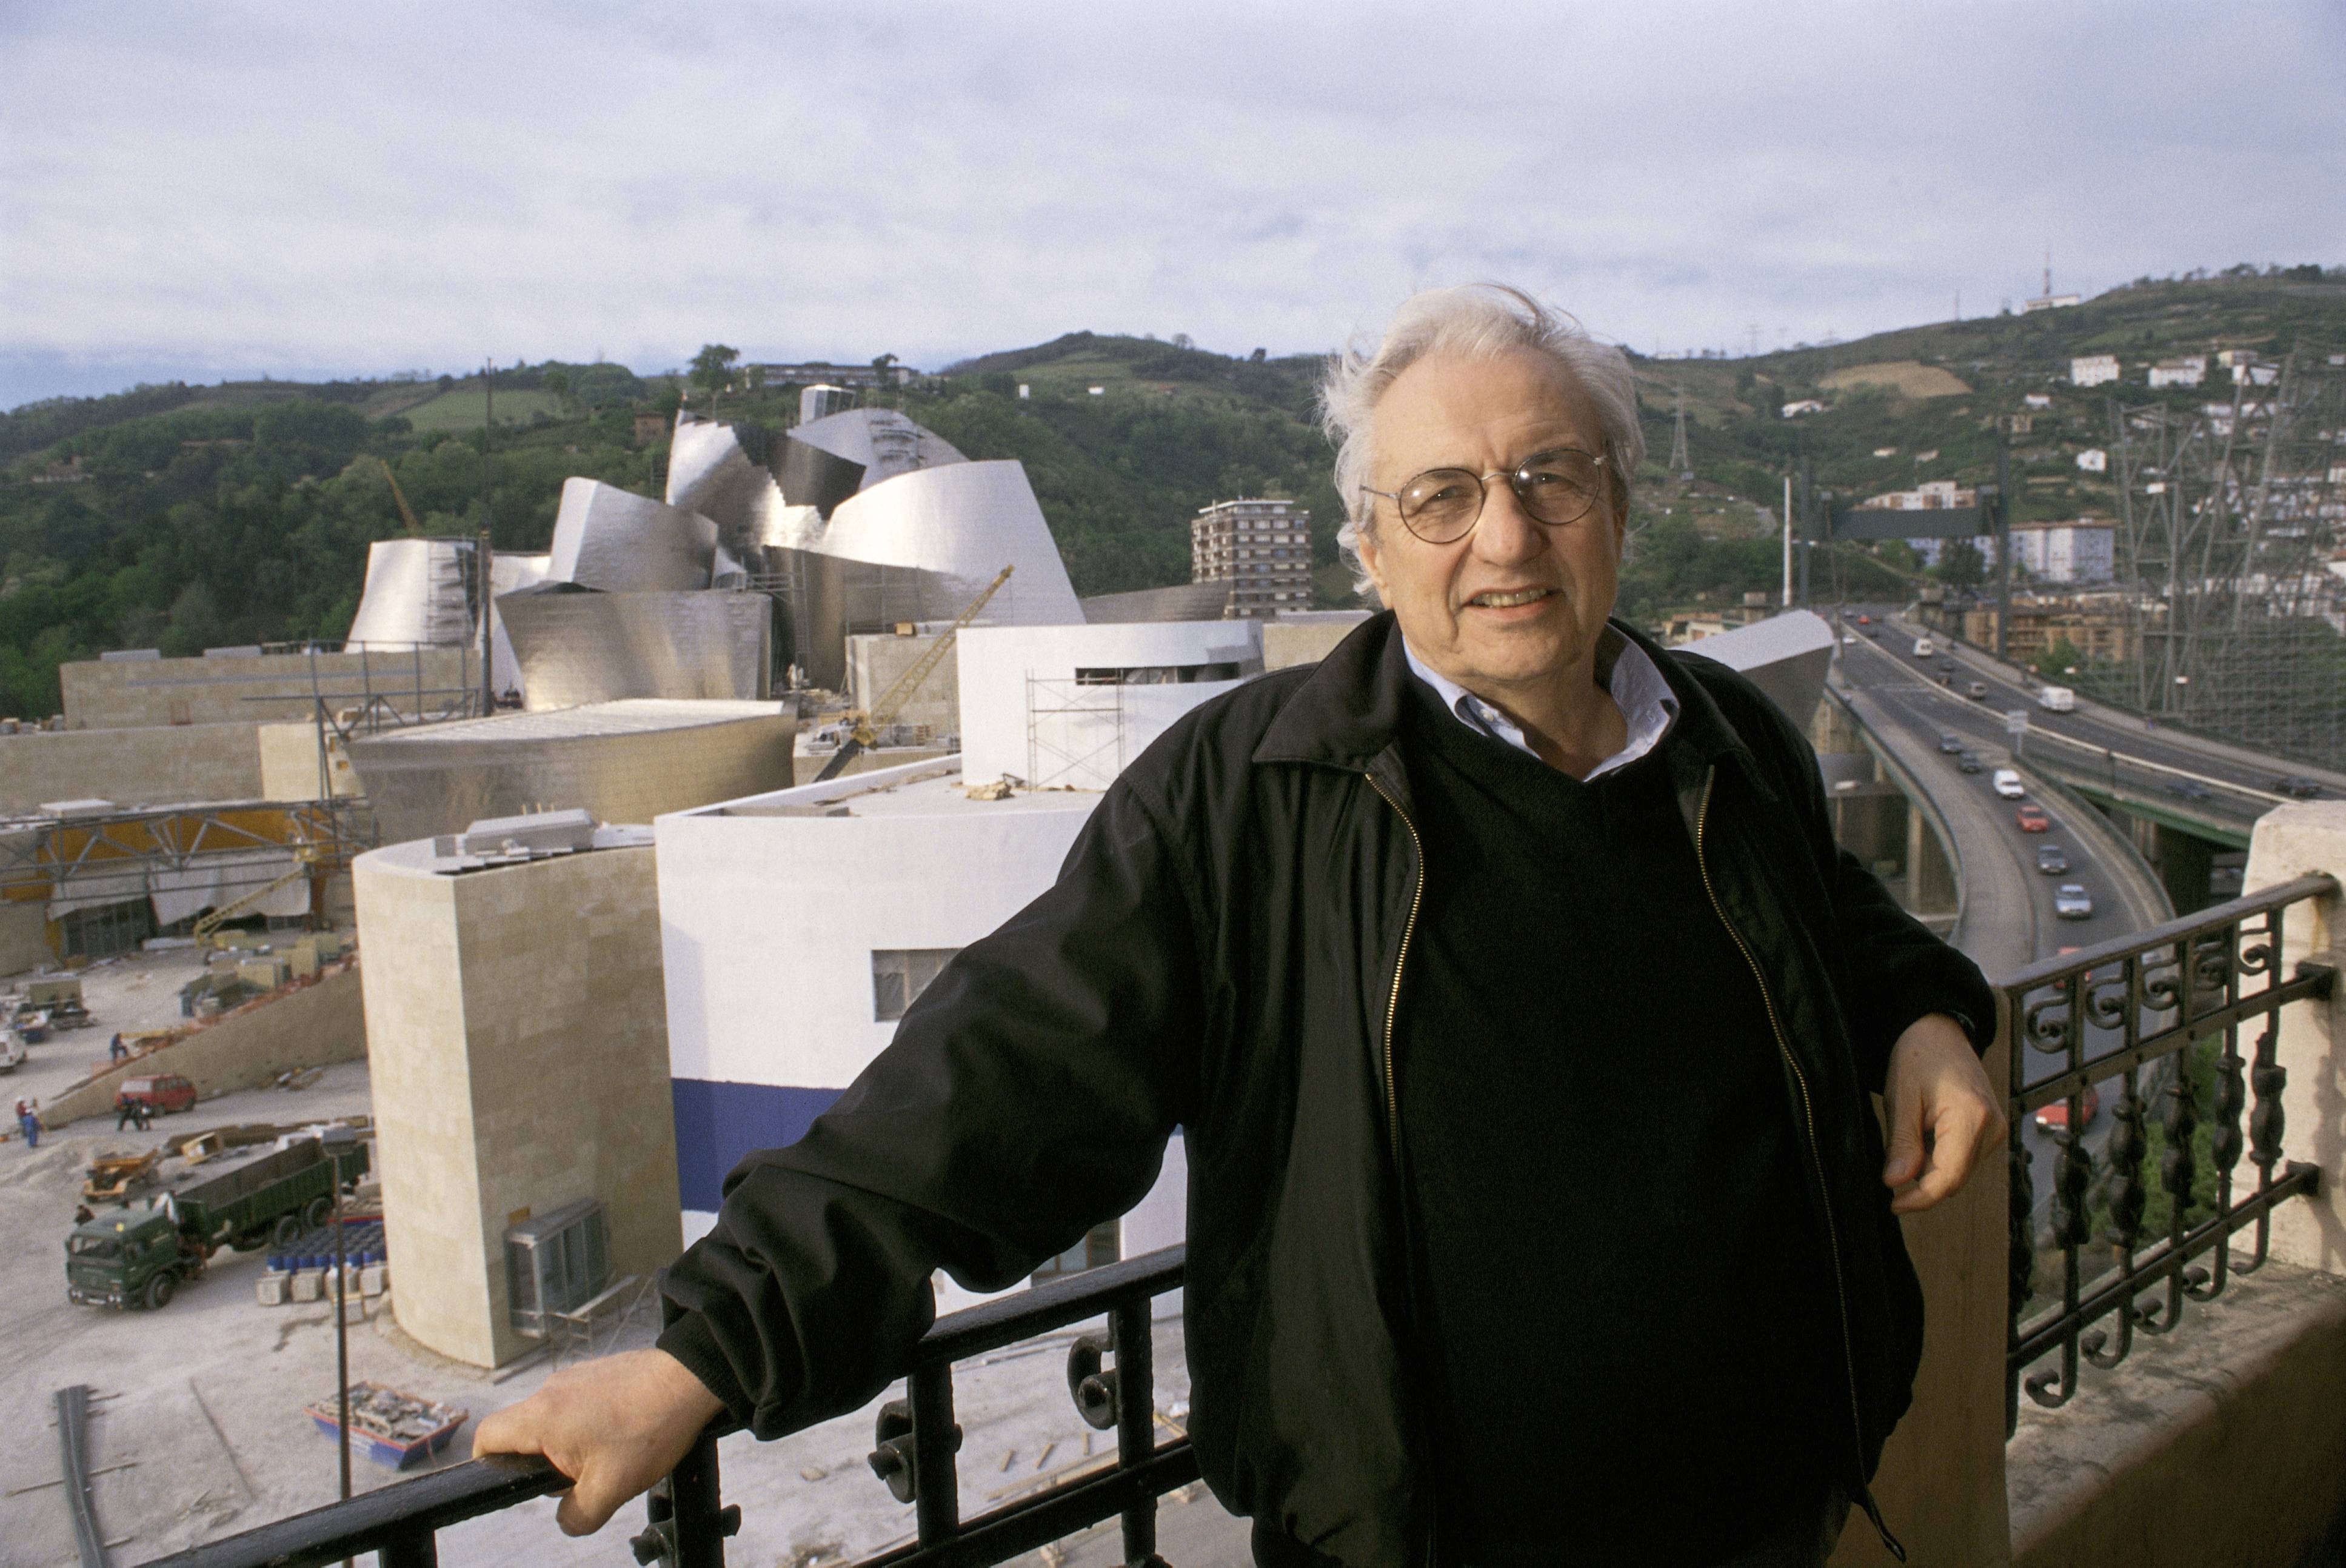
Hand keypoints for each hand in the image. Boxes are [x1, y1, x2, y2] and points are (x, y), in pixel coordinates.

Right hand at [472, 1348, 726, 1535]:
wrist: (692, 1381)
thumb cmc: (650, 1430)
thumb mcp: (609, 1491)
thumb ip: (575, 1516)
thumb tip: (566, 1519)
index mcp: (542, 1416)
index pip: (486, 1436)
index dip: (486, 1463)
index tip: (511, 1481)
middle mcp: (551, 1390)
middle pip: (522, 1432)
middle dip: (542, 1462)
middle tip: (578, 1477)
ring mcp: (576, 1377)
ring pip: (554, 1420)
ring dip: (571, 1445)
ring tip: (611, 1455)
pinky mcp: (598, 1373)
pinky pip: (579, 1405)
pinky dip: (592, 1426)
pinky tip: (625, 1436)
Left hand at [1881, 1013, 2006, 1213]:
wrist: (1940, 1031)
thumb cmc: (1918, 1057)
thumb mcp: (1900, 1098)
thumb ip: (1901, 1143)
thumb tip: (1895, 1183)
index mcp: (1973, 1118)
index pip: (1948, 1178)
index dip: (1920, 1198)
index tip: (1893, 1204)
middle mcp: (1993, 1128)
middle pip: (1955, 1179)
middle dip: (1922, 1187)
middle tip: (1890, 1184)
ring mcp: (1996, 1130)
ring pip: (1959, 1172)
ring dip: (1930, 1173)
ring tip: (1904, 1153)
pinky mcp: (1991, 1130)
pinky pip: (1964, 1159)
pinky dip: (1940, 1160)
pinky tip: (1920, 1145)